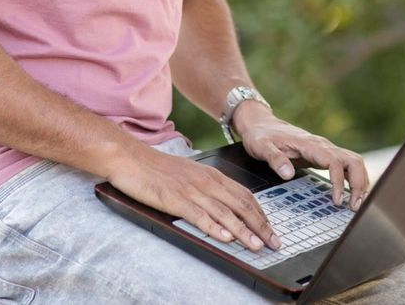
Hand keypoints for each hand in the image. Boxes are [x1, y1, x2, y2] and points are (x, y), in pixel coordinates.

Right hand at [104, 144, 281, 251]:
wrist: (131, 158)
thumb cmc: (157, 168)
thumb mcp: (189, 175)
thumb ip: (207, 188)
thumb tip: (224, 207)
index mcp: (212, 175)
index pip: (245, 196)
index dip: (261, 214)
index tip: (271, 230)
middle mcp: (207, 182)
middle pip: (241, 205)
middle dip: (261, 226)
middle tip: (274, 243)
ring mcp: (192, 191)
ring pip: (225, 213)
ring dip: (244, 232)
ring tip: (256, 246)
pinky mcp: (176, 200)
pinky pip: (200, 215)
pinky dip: (215, 227)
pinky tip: (226, 238)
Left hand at [234, 102, 369, 210]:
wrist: (260, 123)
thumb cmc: (261, 135)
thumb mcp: (261, 146)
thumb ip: (274, 159)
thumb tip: (288, 174)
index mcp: (310, 144)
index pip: (334, 161)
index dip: (339, 182)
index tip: (336, 201)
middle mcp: (322, 145)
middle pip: (353, 160)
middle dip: (359, 183)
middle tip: (355, 206)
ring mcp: (325, 149)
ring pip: (353, 162)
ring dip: (360, 182)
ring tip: (356, 204)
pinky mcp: (324, 155)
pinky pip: (346, 165)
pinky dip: (353, 179)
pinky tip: (352, 193)